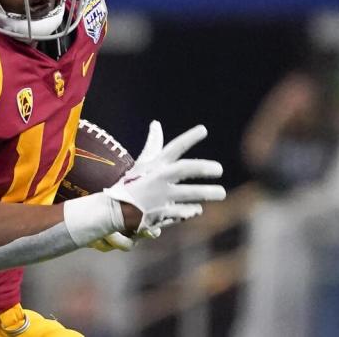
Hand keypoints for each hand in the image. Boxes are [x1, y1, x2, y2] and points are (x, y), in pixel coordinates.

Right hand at [105, 121, 225, 236]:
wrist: (117, 210)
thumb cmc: (134, 183)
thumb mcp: (143, 163)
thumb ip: (153, 144)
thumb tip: (156, 123)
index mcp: (155, 165)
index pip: (173, 148)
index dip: (189, 137)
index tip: (204, 129)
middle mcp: (157, 179)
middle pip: (184, 169)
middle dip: (203, 167)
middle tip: (219, 169)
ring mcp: (159, 197)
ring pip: (189, 193)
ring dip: (207, 193)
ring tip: (221, 193)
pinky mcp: (161, 215)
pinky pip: (183, 212)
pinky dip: (192, 210)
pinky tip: (196, 208)